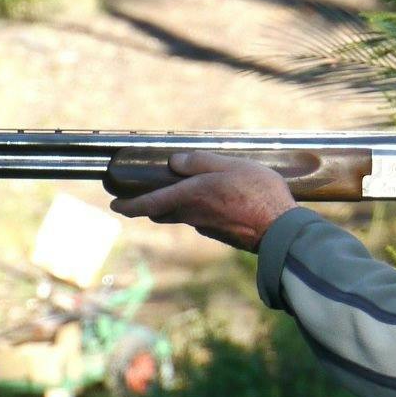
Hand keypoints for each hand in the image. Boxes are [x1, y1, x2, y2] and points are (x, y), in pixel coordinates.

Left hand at [109, 151, 297, 251]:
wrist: (280, 229)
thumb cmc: (258, 193)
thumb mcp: (229, 165)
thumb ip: (200, 162)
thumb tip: (174, 162)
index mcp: (190, 196)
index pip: (149, 204)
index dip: (129, 205)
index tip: (115, 205)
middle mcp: (193, 215)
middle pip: (162, 213)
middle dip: (148, 207)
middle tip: (141, 198)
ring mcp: (207, 227)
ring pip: (182, 217)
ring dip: (174, 208)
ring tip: (179, 195)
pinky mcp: (221, 234)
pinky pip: (201, 221)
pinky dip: (198, 212)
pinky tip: (213, 203)